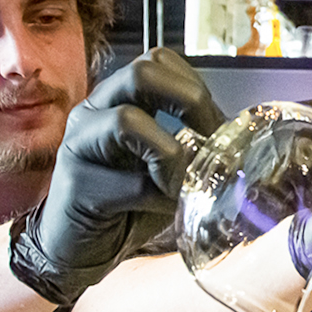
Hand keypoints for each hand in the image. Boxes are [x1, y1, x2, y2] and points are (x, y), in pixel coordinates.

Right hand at [9, 48, 225, 304]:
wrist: (78, 250)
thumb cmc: (127, 205)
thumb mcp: (165, 166)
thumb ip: (193, 144)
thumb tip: (236, 138)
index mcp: (116, 99)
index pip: (157, 60)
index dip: (194, 85)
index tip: (216, 124)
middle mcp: (93, 111)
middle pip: (140, 72)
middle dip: (188, 101)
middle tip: (207, 140)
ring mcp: (78, 144)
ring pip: (126, 119)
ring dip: (169, 154)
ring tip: (178, 183)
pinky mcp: (76, 184)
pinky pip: (129, 181)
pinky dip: (157, 196)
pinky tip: (160, 208)